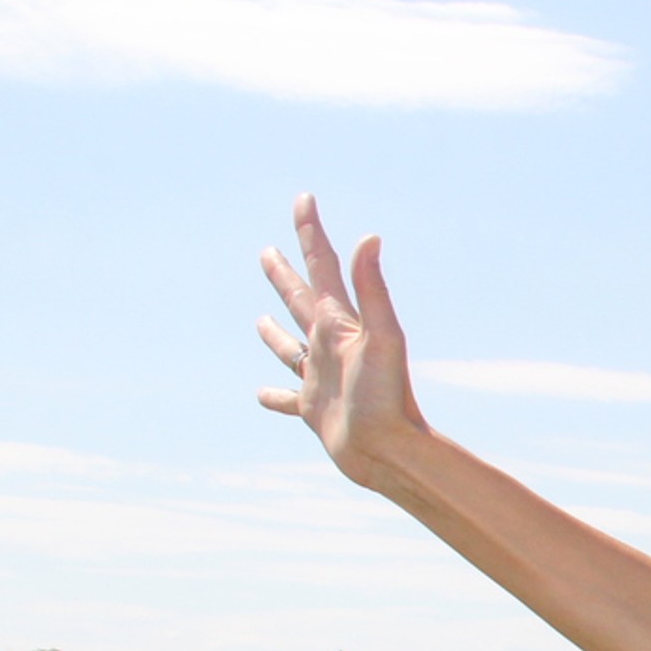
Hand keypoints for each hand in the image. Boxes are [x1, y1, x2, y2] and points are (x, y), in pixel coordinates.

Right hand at [256, 194, 424, 487]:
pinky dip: (274, 396)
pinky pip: (287, 400)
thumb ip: (374, 290)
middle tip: (267, 250)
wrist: (390, 452)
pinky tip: (261, 395)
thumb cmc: (388, 398)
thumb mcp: (382, 338)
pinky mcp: (315, 411)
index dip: (311, 232)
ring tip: (259, 319)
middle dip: (285, 275)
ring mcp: (321, 379)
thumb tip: (371, 237)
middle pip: (300, 302)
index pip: (323, 268)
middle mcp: (330, 347)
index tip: (304, 198)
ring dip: (274, 333)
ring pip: (289, 349)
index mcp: (341, 325)